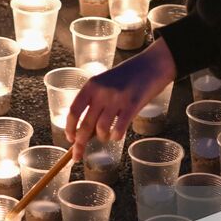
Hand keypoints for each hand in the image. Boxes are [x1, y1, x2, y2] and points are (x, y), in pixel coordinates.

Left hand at [64, 39, 178, 158]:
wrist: (151, 65)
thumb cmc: (127, 77)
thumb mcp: (105, 84)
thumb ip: (95, 103)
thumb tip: (86, 131)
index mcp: (91, 86)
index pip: (74, 111)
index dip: (69, 128)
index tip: (70, 140)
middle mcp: (101, 92)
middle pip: (85, 125)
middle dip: (80, 144)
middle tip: (78, 155)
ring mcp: (117, 99)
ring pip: (101, 129)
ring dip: (102, 138)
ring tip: (107, 136)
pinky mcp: (132, 105)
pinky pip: (118, 129)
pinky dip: (115, 136)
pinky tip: (117, 135)